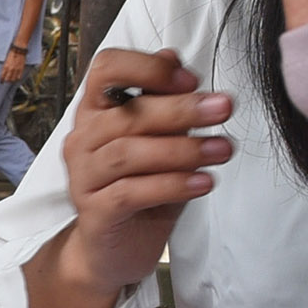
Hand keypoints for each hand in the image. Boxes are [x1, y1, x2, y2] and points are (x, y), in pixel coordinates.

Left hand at [0, 45, 31, 82]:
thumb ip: (5, 67)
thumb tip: (4, 73)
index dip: (1, 80)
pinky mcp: (21, 69)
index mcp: (5, 67)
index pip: (2, 76)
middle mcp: (10, 69)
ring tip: (11, 80)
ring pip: (13, 79)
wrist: (18, 50)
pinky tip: (16, 78)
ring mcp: (16, 70)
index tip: (1, 81)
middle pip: (8, 79)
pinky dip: (17, 78)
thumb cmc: (11, 54)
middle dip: (6, 81)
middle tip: (6, 81)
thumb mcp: (5, 61)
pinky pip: (19, 77)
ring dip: (12, 80)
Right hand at [36, 47, 233, 300]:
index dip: (146, 67)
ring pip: (128, 153)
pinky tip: (203, 183)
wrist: (113, 252)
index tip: (189, 79)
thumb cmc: (141, 189)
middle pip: (127, 114)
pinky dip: (171, 186)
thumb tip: (173, 55)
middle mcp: (83, 139)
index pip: (106, 68)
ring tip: (222, 151)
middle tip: (224, 108)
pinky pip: (130, 194)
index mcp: (96, 111)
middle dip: (181, 109)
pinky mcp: (94, 214)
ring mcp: (84, 178)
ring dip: (181, 150)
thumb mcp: (159, 141)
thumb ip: (163, 102)